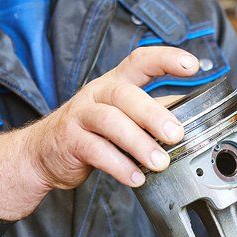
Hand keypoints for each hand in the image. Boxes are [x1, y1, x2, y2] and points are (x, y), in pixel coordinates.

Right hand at [27, 46, 198, 190]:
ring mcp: (81, 115)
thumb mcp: (121, 114)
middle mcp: (97, 93)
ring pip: (111, 122)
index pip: (140, 61)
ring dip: (139, 144)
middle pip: (125, 95)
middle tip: (176, 134)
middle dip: (153, 114)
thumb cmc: (91, 131)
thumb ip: (152, 112)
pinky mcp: (70, 140)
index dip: (166, 59)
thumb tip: (191, 114)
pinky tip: (136, 178)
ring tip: (160, 163)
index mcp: (115, 83)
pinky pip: (96, 151)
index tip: (192, 65)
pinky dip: (119, 166)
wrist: (43, 152)